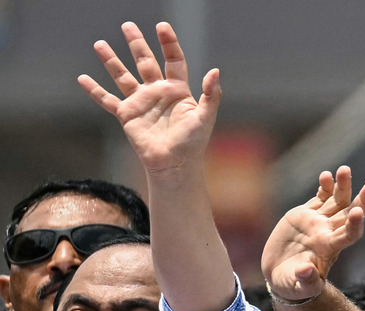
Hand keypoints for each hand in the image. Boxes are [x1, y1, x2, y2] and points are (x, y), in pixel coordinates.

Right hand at [77, 21, 219, 173]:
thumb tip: (215, 71)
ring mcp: (141, 103)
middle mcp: (157, 92)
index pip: (173, 60)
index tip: (162, 27)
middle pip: (145, 62)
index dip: (168, 43)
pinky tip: (82, 79)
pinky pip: (108, 100)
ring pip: (123, 76)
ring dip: (111, 60)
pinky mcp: (127, 116)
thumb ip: (211, 94)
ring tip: (99, 43)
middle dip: (137, 44)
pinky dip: (95, 90)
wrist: (175, 165)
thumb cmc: (193, 143)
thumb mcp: (205, 116)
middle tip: (128, 25)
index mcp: (177, 90)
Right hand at [262, 166, 364, 301]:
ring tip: (345, 170)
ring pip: (337, 201)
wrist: (280, 274)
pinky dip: (325, 186)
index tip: (358, 213)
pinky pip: (320, 197)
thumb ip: (305, 281)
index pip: (349, 234)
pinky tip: (327, 175)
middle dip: (363, 199)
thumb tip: (307, 271)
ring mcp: (318, 222)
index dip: (355, 224)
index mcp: (330, 249)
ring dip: (343, 186)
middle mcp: (328, 232)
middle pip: (351, 213)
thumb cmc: (292, 285)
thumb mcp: (297, 287)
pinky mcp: (306, 214)